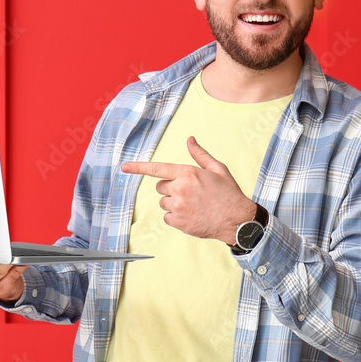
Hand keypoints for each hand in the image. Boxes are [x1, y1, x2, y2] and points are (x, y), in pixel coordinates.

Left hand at [121, 136, 255, 243]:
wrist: (237, 220)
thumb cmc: (228, 193)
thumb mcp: (217, 169)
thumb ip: (199, 154)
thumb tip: (189, 139)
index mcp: (188, 173)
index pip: (157, 168)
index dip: (138, 167)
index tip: (124, 167)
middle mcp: (180, 189)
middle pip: (160, 187)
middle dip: (171, 188)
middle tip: (189, 192)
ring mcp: (178, 207)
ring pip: (163, 202)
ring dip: (173, 203)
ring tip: (193, 204)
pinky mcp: (178, 222)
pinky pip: (167, 217)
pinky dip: (176, 217)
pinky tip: (192, 215)